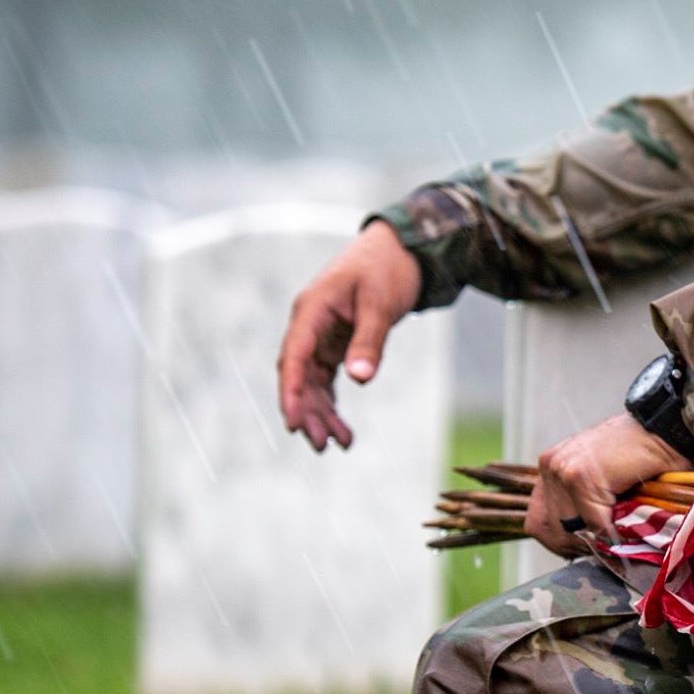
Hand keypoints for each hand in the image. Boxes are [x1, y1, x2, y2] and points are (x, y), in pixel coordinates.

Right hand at [276, 219, 421, 450]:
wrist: (402, 249)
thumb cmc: (388, 269)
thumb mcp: (381, 305)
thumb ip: (369, 342)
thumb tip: (359, 380)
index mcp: (311, 310)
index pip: (293, 357)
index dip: (290, 392)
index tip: (292, 422)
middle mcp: (310, 324)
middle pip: (300, 375)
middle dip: (308, 411)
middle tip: (320, 445)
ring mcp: (321, 334)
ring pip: (313, 382)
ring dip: (322, 412)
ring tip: (338, 444)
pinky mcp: (337, 342)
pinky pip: (327, 378)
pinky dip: (333, 402)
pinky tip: (342, 428)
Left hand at [527, 413, 693, 554]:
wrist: (665, 429)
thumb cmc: (641, 456)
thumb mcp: (602, 481)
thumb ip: (583, 505)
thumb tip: (578, 543)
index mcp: (551, 467)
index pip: (538, 522)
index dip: (563, 540)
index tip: (589, 542)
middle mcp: (550, 465)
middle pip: (551, 530)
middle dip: (581, 543)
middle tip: (607, 539)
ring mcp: (563, 470)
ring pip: (572, 530)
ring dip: (598, 535)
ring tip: (619, 525)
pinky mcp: (581, 476)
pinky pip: (592, 522)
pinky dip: (613, 528)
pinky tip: (628, 514)